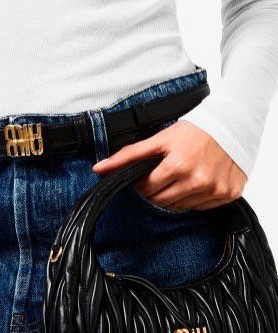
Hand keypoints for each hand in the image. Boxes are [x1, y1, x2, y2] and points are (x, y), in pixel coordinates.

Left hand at [92, 121, 246, 210]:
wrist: (233, 125)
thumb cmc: (194, 131)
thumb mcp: (159, 139)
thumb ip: (128, 155)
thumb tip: (98, 169)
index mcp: (178, 166)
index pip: (147, 190)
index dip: (144, 183)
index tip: (149, 174)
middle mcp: (198, 181)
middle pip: (162, 202)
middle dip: (157, 191)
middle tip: (164, 175)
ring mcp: (215, 189)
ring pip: (181, 208)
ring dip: (175, 196)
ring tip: (181, 177)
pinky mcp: (228, 194)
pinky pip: (201, 207)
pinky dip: (195, 198)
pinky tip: (197, 182)